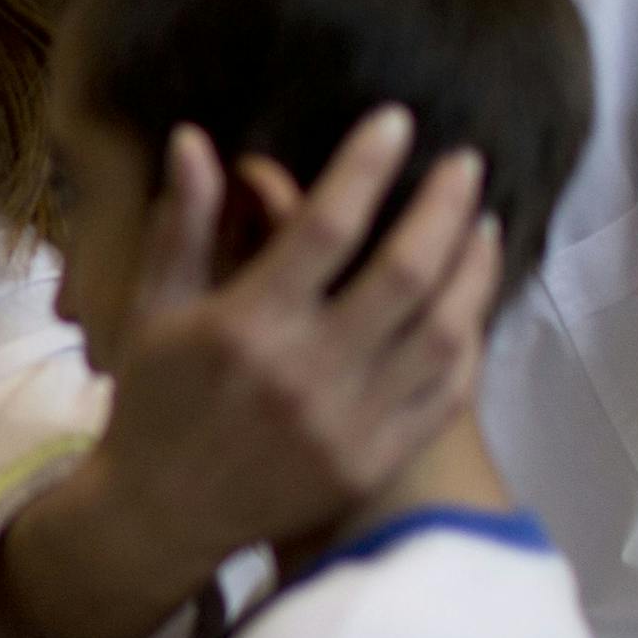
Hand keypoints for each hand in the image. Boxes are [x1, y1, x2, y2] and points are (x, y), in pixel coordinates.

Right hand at [103, 111, 495, 588]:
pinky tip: (468, 305)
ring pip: (442, 332)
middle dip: (444, 206)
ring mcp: (347, 424)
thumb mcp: (155, 309)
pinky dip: (468, 343)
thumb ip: (183, 224)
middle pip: (405, 272)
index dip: (366, 167)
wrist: (163, 515)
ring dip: (472, 270)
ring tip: (481, 226)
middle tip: (465, 163)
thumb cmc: (156, 401)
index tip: (396, 122)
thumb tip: (194, 138)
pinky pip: (445, 394)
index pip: (325, 227)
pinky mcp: (372, 462)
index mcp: (246, 326)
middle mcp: (305, 374)